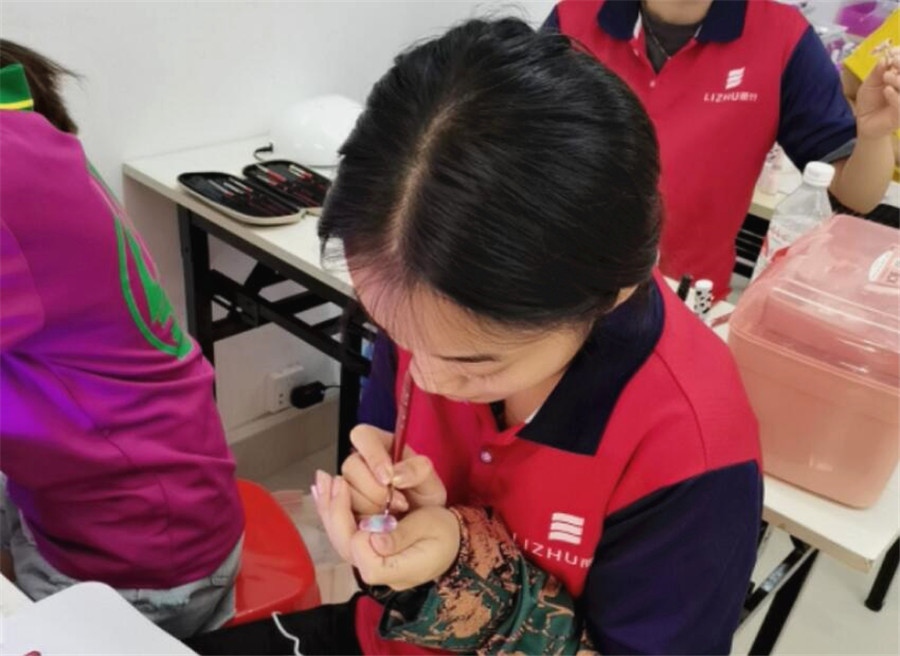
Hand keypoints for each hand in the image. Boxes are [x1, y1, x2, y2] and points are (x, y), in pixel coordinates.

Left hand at [313, 471, 459, 589]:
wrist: (450, 544)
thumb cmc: (444, 534)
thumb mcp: (432, 529)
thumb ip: (403, 535)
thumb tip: (375, 540)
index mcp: (392, 568)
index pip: (357, 547)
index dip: (356, 522)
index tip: (361, 498)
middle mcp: (373, 566)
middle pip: (341, 541)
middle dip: (335, 509)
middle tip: (333, 480)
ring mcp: (366, 557)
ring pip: (335, 534)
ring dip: (328, 506)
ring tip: (323, 480)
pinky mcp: (363, 546)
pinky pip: (339, 530)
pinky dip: (330, 509)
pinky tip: (322, 491)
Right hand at [340, 424, 446, 516]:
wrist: (420, 526)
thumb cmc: (424, 498)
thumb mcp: (430, 482)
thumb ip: (417, 470)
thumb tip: (396, 475)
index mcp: (380, 444)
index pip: (363, 435)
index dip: (373, 456)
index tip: (388, 478)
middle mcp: (361, 462)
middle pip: (351, 466)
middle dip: (374, 489)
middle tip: (398, 502)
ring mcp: (351, 486)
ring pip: (346, 491)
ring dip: (371, 507)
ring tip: (394, 514)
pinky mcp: (346, 508)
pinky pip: (345, 512)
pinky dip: (364, 520)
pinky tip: (382, 523)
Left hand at [856, 47, 899, 139]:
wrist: (865, 123)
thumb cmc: (869, 102)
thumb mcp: (870, 84)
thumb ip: (877, 73)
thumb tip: (884, 58)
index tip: (893, 53)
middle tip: (893, 61)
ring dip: (899, 80)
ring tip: (886, 76)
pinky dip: (895, 96)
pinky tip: (886, 90)